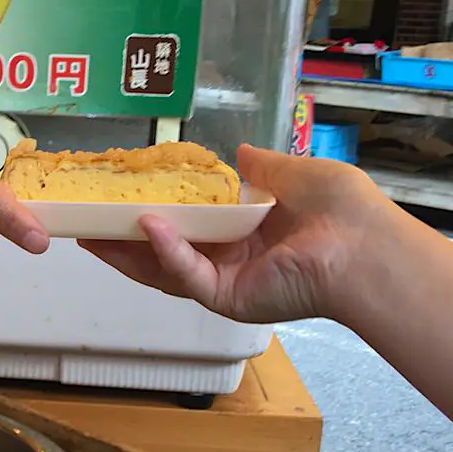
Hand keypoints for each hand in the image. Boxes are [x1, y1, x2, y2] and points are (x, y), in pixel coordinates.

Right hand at [81, 145, 400, 324]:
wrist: (366, 248)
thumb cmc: (343, 210)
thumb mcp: (296, 173)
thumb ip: (262, 167)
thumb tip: (239, 153)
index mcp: (250, 232)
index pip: (190, 225)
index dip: (155, 210)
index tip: (123, 195)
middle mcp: (233, 260)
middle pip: (165, 252)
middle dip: (123, 240)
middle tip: (86, 222)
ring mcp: (228, 282)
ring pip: (165, 269)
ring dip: (128, 251)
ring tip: (90, 232)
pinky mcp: (228, 298)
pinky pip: (188, 275)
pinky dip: (167, 252)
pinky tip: (147, 227)